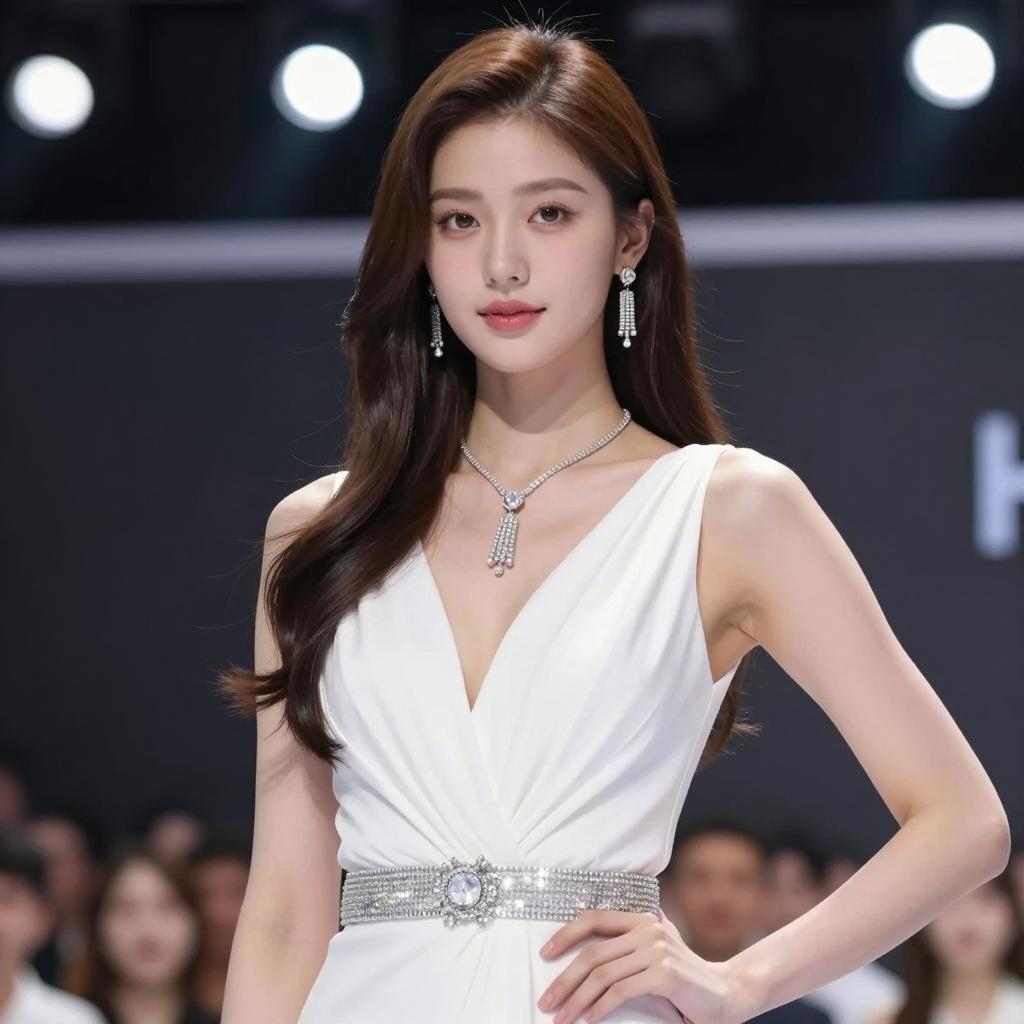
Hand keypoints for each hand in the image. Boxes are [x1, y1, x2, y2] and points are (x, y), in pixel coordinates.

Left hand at [536, 907, 730, 1023]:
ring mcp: (656, 949)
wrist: (726, 993)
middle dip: (564, 979)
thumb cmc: (684, 976)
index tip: (544, 954)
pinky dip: (600, 1007)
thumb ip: (633, 937)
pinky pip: (621, 991)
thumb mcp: (658, 947)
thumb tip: (592, 935)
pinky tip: (588, 1020)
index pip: (594, 918)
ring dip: (576, 999)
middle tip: (545, 1001)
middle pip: (592, 953)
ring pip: (602, 975)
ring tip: (560, 1017)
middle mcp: (648, 928)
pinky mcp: (664, 974)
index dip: (565, 934)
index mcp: (642, 918)